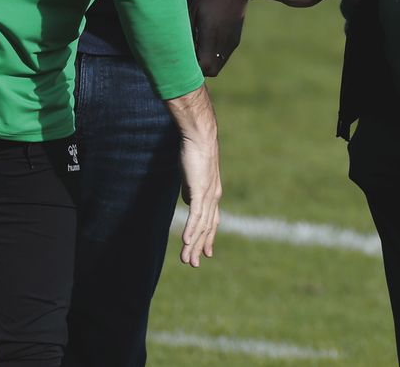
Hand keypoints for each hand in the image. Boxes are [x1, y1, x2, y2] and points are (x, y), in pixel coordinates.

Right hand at [165, 85, 220, 266]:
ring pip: (201, 226)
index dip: (208, 237)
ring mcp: (208, 195)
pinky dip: (192, 230)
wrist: (200, 135)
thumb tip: (189, 201)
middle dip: (200, 247)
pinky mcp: (200, 190)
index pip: (212, 221)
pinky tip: (186, 242)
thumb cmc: (195, 151)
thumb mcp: (192, 176)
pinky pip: (196, 215)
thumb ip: (191, 190)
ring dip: (192, 244)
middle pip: (207, 228)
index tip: (205, 253)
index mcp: (212, 193)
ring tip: (186, 260)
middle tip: (193, 264)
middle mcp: (213, 197)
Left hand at [191, 0, 246, 76]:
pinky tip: (208, 44)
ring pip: (219, 65)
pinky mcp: (235, 40)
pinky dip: (215, 56)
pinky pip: (224, 56)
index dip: (194, 68)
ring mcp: (232, 43)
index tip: (186, 60)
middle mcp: (224, 42)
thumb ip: (187, 32)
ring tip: (198, 50)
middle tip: (190, 57)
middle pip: (212, 71)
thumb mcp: (192, 11)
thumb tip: (179, 49)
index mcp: (211, 35)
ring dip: (208, 63)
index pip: (204, 65)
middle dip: (200, 68)